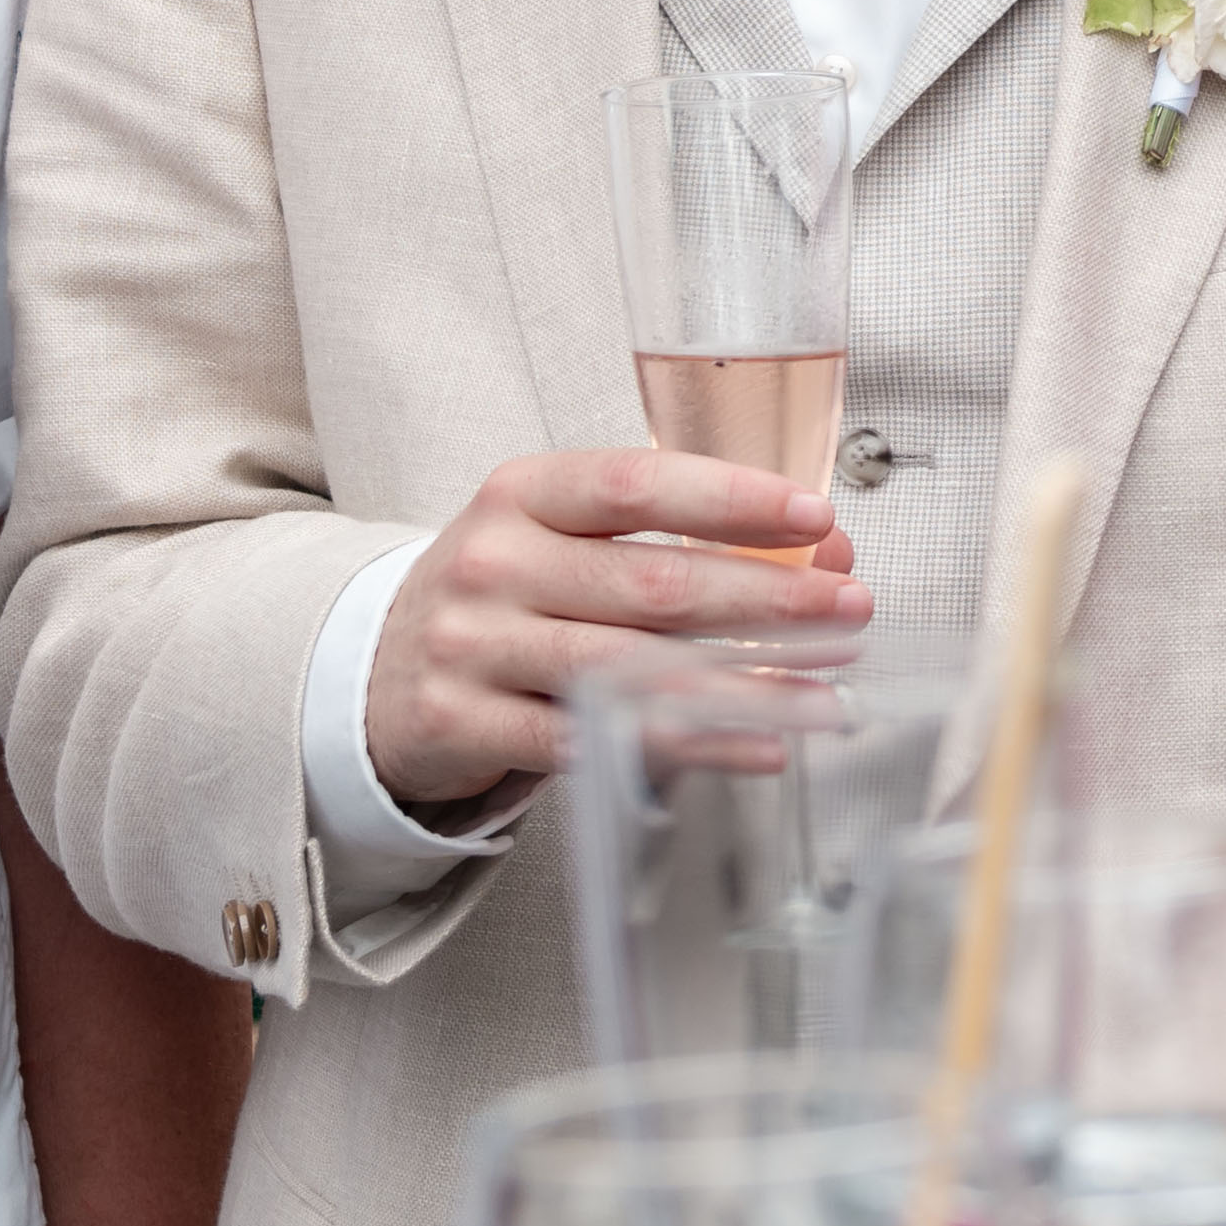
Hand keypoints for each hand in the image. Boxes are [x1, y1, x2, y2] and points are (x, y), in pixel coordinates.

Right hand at [360, 450, 859, 814]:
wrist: (376, 674)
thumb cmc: (504, 596)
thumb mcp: (565, 543)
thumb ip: (678, 538)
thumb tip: (821, 547)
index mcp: (523, 494)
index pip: (635, 482)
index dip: (730, 498)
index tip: (814, 516)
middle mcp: (494, 562)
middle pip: (650, 581)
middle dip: (765, 596)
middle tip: (849, 607)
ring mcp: (473, 645)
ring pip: (628, 667)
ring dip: (742, 679)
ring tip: (826, 689)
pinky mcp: (465, 724)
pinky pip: (594, 740)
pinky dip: (688, 742)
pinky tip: (756, 743)